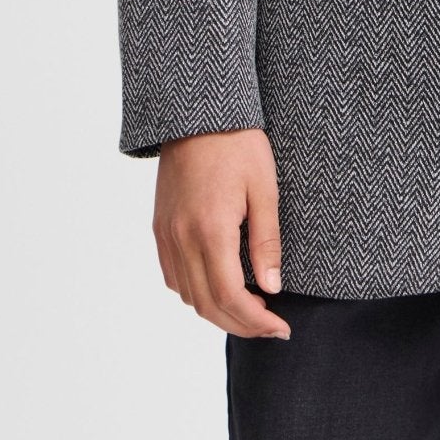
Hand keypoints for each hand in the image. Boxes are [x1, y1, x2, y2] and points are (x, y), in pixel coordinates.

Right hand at [153, 128, 291, 339]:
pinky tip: (219, 287)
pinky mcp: (159, 228)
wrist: (197, 113)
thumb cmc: (238, 144)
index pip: (230, 297)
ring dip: (217, 312)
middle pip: (207, 305)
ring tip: (249, 309)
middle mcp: (182, 239)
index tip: (281, 327)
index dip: (256, 321)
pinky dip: (195, 293)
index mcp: (210, 230)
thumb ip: (266, 242)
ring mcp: (166, 235)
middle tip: (270, 326)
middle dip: (240, 324)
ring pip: (187, 296)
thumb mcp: (264, 188)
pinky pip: (173, 276)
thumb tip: (272, 289)